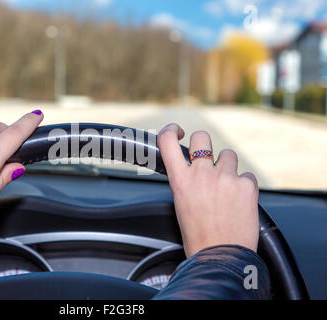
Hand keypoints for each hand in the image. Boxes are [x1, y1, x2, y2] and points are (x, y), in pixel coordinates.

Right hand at [157, 124, 258, 257]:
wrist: (221, 256)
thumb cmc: (198, 235)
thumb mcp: (182, 203)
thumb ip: (186, 181)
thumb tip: (193, 168)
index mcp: (180, 180)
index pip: (167, 141)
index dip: (171, 131)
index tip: (178, 132)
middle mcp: (201, 174)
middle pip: (202, 137)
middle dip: (204, 145)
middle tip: (207, 159)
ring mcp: (225, 177)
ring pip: (228, 155)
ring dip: (227, 167)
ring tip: (226, 188)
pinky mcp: (246, 185)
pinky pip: (246, 175)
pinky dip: (243, 185)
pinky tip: (239, 201)